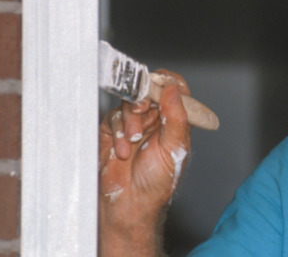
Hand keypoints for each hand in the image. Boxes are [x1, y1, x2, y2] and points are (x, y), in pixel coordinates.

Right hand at [98, 69, 191, 255]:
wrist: (130, 204)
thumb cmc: (156, 183)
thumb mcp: (174, 148)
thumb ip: (175, 116)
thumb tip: (174, 88)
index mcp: (174, 120)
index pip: (174, 89)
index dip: (167, 81)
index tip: (160, 82)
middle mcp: (154, 119)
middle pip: (148, 91)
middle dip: (144, 99)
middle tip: (142, 109)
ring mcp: (133, 124)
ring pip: (129, 103)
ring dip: (130, 120)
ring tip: (133, 141)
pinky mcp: (112, 132)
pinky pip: (112, 118)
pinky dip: (117, 132)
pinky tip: (122, 150)